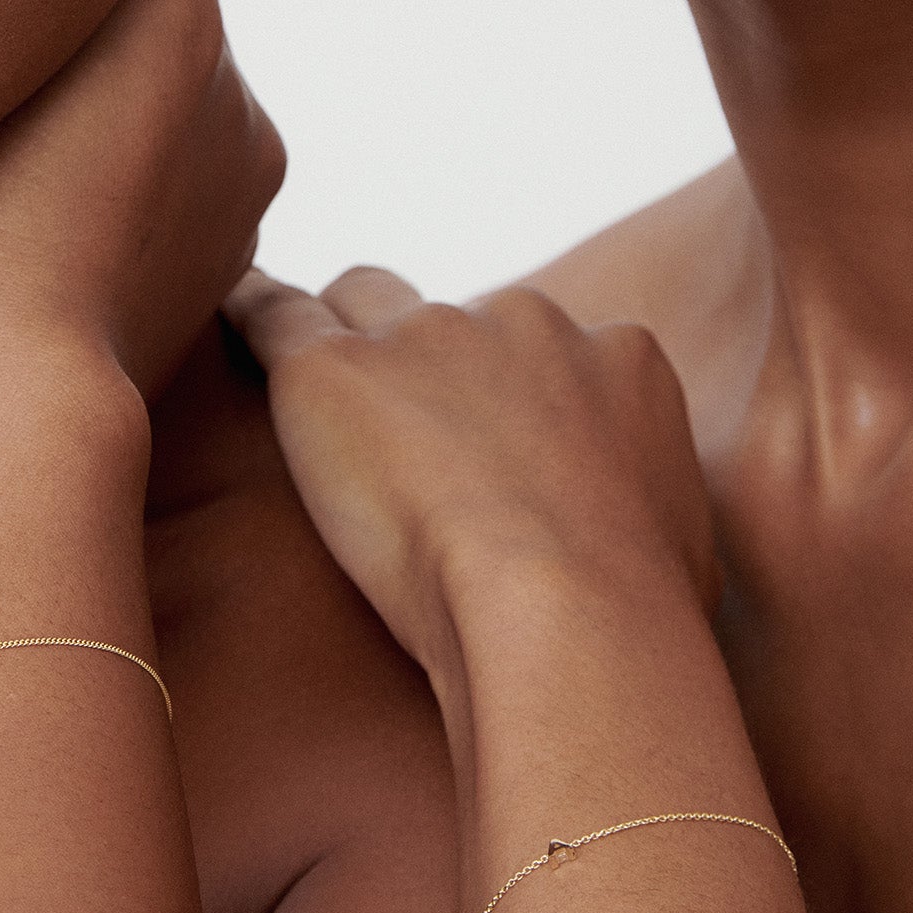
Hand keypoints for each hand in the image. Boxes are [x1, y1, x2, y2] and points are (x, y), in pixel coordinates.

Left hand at [225, 268, 717, 688]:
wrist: (569, 608)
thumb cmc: (638, 609)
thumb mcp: (685, 548)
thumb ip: (656, 512)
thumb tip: (656, 549)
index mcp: (615, 354)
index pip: (542, 349)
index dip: (506, 400)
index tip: (484, 455)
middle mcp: (522, 322)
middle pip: (450, 317)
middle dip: (427, 365)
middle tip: (399, 442)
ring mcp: (422, 336)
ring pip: (362, 303)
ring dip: (344, 344)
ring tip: (306, 392)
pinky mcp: (330, 369)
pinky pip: (275, 314)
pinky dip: (250, 314)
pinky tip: (226, 317)